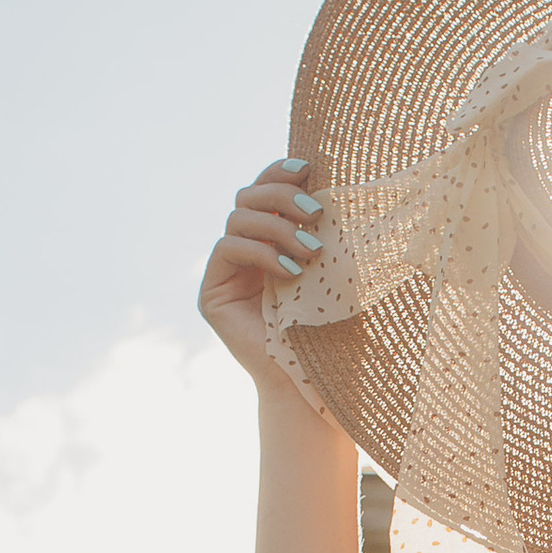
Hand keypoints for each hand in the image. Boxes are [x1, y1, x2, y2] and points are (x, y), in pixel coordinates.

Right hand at [199, 156, 324, 386]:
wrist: (313, 383)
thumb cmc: (335, 330)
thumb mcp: (337, 269)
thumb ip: (327, 228)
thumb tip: (339, 182)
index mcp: (274, 237)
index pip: (267, 188)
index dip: (280, 171)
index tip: (309, 169)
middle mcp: (246, 249)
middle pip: (248, 195)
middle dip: (282, 196)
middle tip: (316, 214)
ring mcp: (227, 271)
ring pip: (239, 218)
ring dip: (277, 227)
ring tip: (311, 252)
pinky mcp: (212, 292)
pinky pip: (227, 248)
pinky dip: (260, 251)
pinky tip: (290, 271)